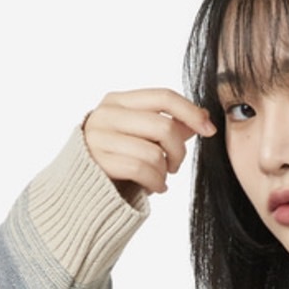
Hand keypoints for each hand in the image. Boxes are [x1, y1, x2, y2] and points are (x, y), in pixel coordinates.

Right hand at [83, 88, 216, 198]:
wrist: (78, 191)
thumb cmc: (115, 162)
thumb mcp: (139, 138)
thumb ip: (166, 126)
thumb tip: (202, 117)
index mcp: (118, 101)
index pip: (164, 97)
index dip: (191, 112)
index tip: (209, 129)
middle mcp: (107, 115)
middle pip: (164, 126)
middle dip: (178, 151)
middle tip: (174, 166)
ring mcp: (100, 137)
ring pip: (155, 152)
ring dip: (165, 172)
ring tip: (159, 178)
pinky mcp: (99, 162)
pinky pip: (143, 171)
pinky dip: (156, 183)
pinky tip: (154, 188)